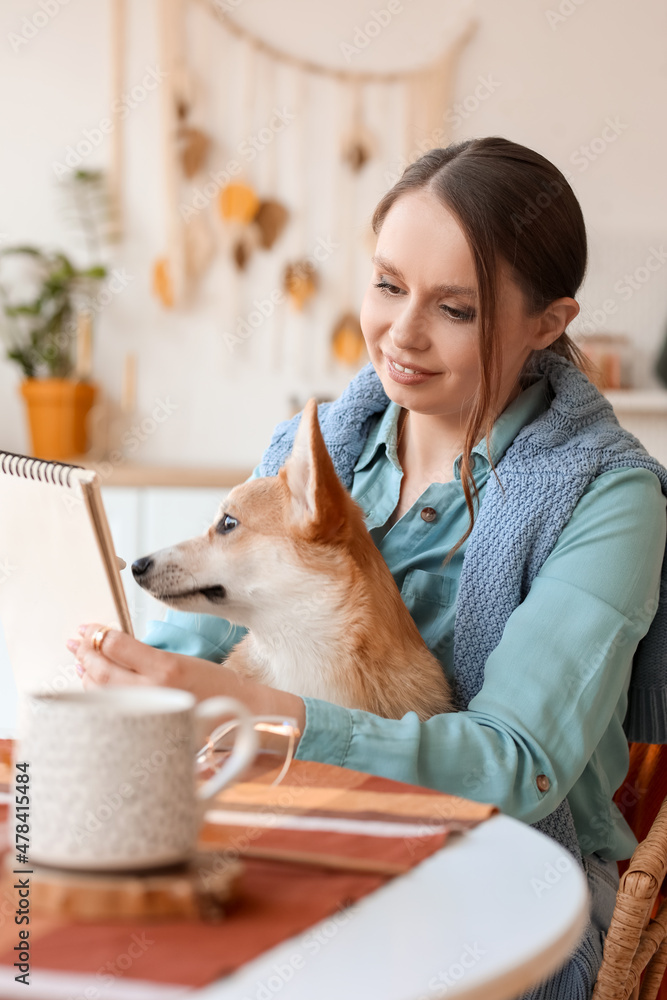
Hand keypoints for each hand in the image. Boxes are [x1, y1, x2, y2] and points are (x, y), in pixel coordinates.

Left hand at [67, 623, 235, 700]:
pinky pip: (113, 711)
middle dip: (84, 653)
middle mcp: (155, 693)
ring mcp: (148, 714)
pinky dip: (98, 696)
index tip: (87, 627)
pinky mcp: (147, 729)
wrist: (240, 714)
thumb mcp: (183, 659)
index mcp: (167, 668)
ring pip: (102, 693)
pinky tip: (93, 686)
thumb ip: (146, 654)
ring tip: (80, 660)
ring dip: (86, 674)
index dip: (96, 634)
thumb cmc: (217, 684)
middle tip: (76, 641)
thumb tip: (111, 647)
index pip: (117, 646)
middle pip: (102, 671)